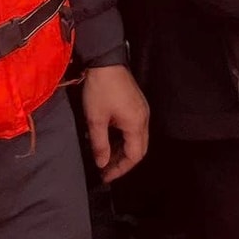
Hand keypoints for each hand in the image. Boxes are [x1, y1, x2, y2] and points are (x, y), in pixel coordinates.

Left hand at [80, 64, 149, 182]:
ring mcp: (141, 111)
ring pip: (137, 139)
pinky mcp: (136, 105)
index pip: (135, 155)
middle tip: (105, 170)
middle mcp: (143, 119)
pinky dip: (123, 140)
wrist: (106, 62)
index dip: (121, 168)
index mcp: (136, 124)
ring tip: (104, 158)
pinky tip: (109, 141)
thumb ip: (100, 144)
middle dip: (123, 162)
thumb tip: (101, 164)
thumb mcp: (95, 119)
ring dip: (123, 151)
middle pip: (140, 148)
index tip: (105, 176)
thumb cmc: (100, 91)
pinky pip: (134, 129)